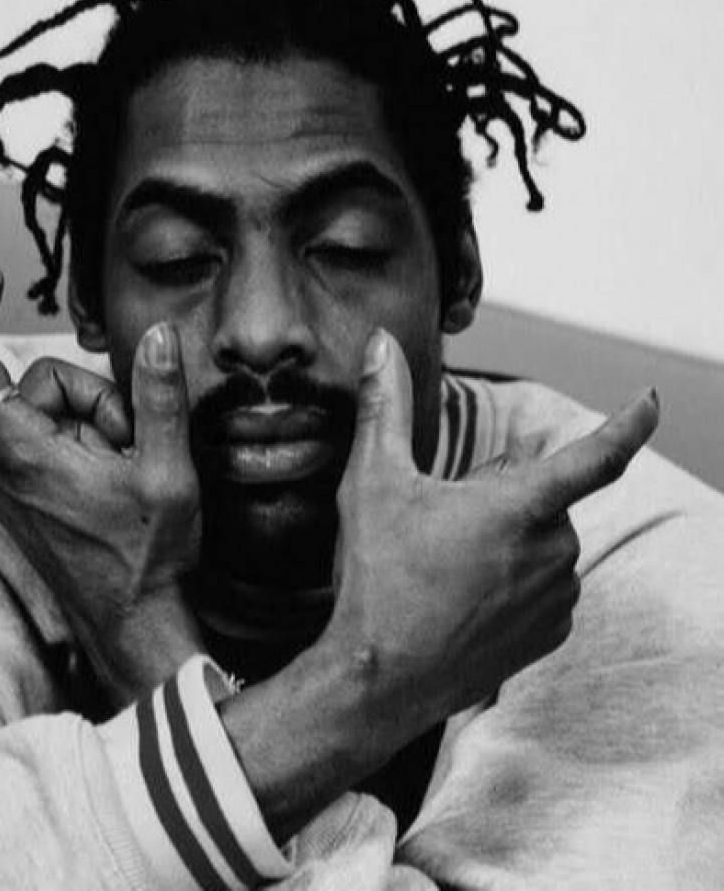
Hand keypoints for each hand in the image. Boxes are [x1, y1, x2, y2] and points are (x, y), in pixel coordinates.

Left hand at [0, 268, 203, 704]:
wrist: (132, 621)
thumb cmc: (148, 556)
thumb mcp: (167, 470)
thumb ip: (159, 396)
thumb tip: (160, 336)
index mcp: (24, 453)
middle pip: (44, 386)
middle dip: (97, 401)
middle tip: (132, 448)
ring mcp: (4, 482)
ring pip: (49, 411)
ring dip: (95, 426)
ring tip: (124, 474)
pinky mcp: (16, 493)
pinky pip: (44, 438)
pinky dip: (81, 443)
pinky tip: (110, 480)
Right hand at [320, 328, 659, 748]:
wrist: (379, 679)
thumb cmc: (378, 577)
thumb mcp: (373, 481)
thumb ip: (384, 404)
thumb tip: (381, 343)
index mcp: (520, 508)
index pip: (596, 456)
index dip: (629, 423)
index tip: (649, 401)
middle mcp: (553, 553)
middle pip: (542, 498)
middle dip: (501, 497)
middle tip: (441, 526)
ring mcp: (557, 599)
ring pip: (544, 542)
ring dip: (509, 539)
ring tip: (448, 569)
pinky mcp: (551, 634)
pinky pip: (546, 585)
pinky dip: (516, 580)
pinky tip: (467, 598)